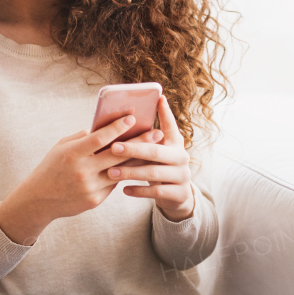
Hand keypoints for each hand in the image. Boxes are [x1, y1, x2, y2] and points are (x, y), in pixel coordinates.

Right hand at [0, 114, 162, 243]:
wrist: (39, 199)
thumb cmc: (50, 168)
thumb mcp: (60, 148)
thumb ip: (81, 138)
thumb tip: (104, 130)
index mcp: (72, 154)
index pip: (99, 138)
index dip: (117, 127)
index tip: (133, 118)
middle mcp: (82, 170)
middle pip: (117, 154)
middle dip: (139, 142)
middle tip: (156, 132)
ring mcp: (90, 187)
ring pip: (120, 171)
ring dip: (138, 160)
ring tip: (154, 150)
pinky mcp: (95, 200)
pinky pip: (114, 184)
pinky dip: (123, 175)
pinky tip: (136, 167)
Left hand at [106, 96, 195, 220]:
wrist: (175, 195)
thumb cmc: (156, 167)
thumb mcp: (154, 151)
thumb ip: (143, 139)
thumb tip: (123, 118)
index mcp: (175, 143)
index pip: (171, 125)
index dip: (165, 113)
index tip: (157, 98)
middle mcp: (182, 157)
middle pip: (156, 151)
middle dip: (133, 149)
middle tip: (114, 147)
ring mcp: (182, 176)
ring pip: (154, 173)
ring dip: (130, 172)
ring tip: (111, 172)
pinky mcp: (180, 193)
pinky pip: (157, 192)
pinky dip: (139, 190)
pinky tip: (124, 189)